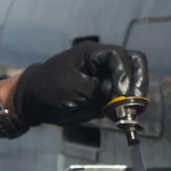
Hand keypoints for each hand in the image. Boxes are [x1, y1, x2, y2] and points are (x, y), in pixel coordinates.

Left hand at [10, 42, 148, 126]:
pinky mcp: (106, 93)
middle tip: (133, 104)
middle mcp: (104, 62)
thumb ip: (97, 91)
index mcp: (93, 53)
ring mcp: (107, 77)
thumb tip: (119, 97)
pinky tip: (122, 117)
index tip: (119, 94)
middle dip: (137, 83)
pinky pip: (124, 97)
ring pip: (133, 80)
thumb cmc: (47, 89)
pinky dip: (126, 106)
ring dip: (133, 96)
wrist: (33, 102)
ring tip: (128, 113)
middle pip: (134, 63)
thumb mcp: (71, 89)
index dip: (124, 74)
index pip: (120, 56)